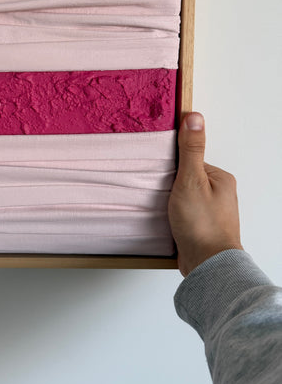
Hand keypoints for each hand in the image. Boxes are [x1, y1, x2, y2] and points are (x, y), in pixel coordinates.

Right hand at [168, 112, 242, 276]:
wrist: (207, 266)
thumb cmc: (202, 225)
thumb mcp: (191, 180)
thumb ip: (191, 150)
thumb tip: (193, 118)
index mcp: (221, 179)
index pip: (190, 161)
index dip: (172, 167)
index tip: (163, 176)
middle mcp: (219, 195)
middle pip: (185, 179)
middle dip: (170, 187)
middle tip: (161, 195)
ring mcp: (210, 213)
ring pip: (181, 199)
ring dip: (169, 204)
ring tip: (163, 210)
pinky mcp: (200, 229)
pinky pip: (180, 216)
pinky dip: (171, 217)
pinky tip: (165, 222)